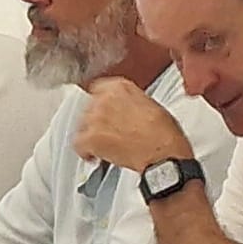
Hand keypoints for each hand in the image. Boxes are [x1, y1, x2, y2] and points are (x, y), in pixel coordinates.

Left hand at [75, 77, 192, 170]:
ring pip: (82, 126)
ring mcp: (96, 118)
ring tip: (103, 145)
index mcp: (120, 87)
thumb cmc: (164, 133)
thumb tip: (126, 109)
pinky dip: (85, 152)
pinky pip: (78, 144)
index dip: (102, 104)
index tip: (104, 112)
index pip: (99, 88)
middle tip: (107, 132)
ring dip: (90, 135)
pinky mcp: (90, 138)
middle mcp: (105, 99)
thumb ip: (132, 102)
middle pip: (89, 108)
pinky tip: (94, 155)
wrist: (163, 152)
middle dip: (97, 121)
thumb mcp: (151, 105)